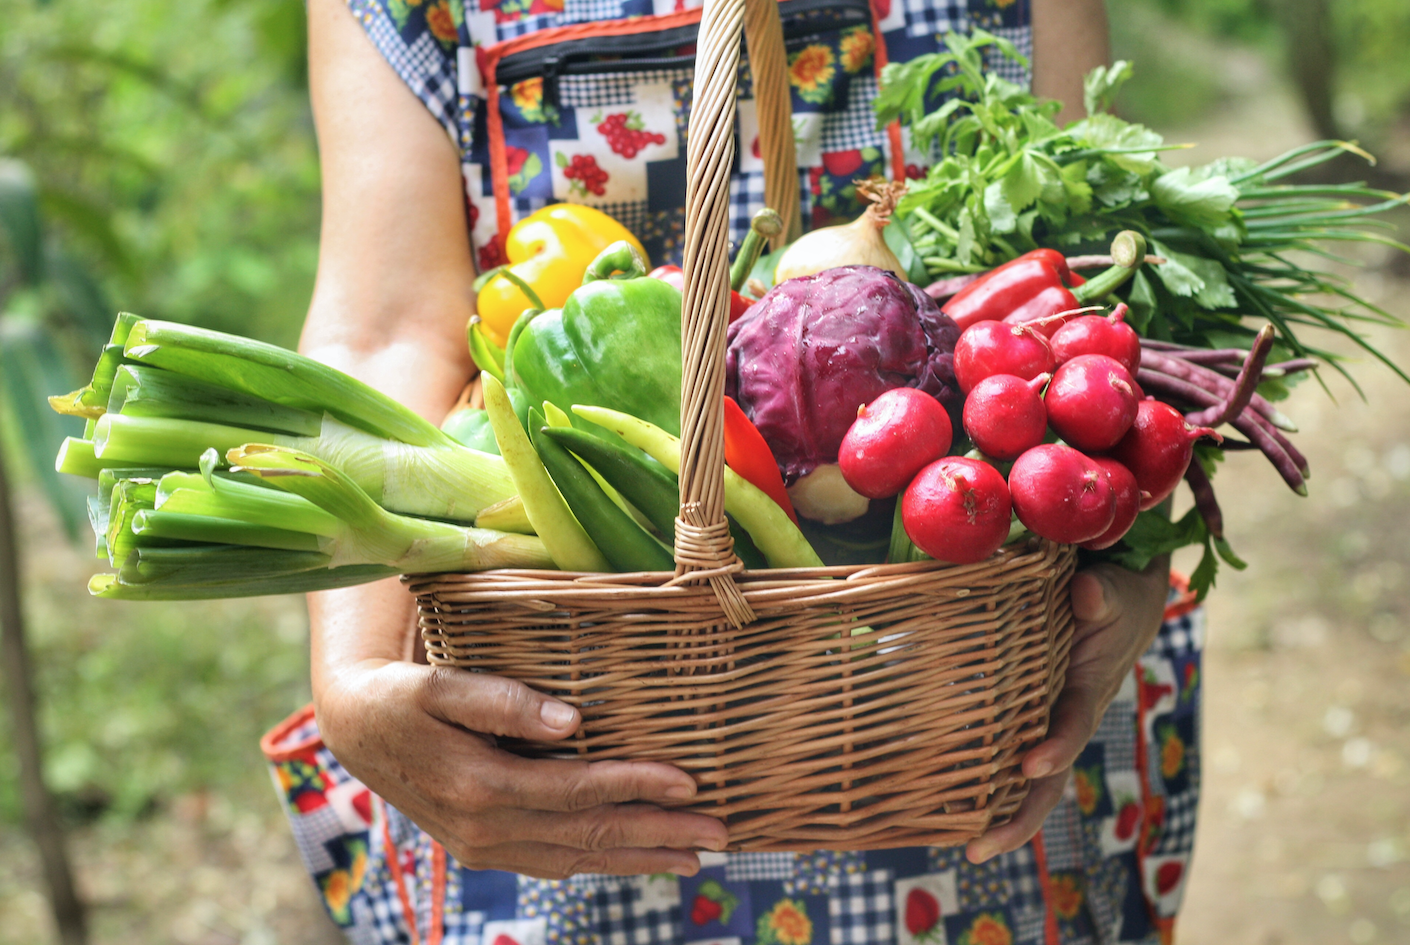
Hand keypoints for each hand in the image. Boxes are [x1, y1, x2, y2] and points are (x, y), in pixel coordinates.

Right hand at [317, 658, 730, 877]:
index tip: (690, 779)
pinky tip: (636, 858)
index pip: (577, 790)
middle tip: (720, 832)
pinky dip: (601, 862)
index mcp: (480, 787)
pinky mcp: (485, 849)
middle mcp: (486, 829)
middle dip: (658, 834)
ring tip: (696, 855)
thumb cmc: (402, 695)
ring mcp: (486, 846)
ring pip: (577, 858)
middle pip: (589, 834)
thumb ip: (502, 701)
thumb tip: (572, 721)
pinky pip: (555, 863)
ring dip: (640, 858)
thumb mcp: (439, 685)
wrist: (355, 729)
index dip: (636, 785)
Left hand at [965, 557, 1168, 862]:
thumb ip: (1103, 596)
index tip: (1030, 765)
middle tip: (979, 849)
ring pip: (1025, 782)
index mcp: (1089, 690)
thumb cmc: (1115, 599)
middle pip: (1047, 780)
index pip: (1072, 724)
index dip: (1055, 746)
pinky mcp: (1027, 719)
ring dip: (996, 815)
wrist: (1120, 605)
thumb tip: (1087, 592)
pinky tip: (947, 809)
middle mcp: (1067, 718)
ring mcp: (1047, 725)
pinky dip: (983, 785)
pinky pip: (1005, 756)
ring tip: (962, 848)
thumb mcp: (1116, 593)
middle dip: (1019, 819)